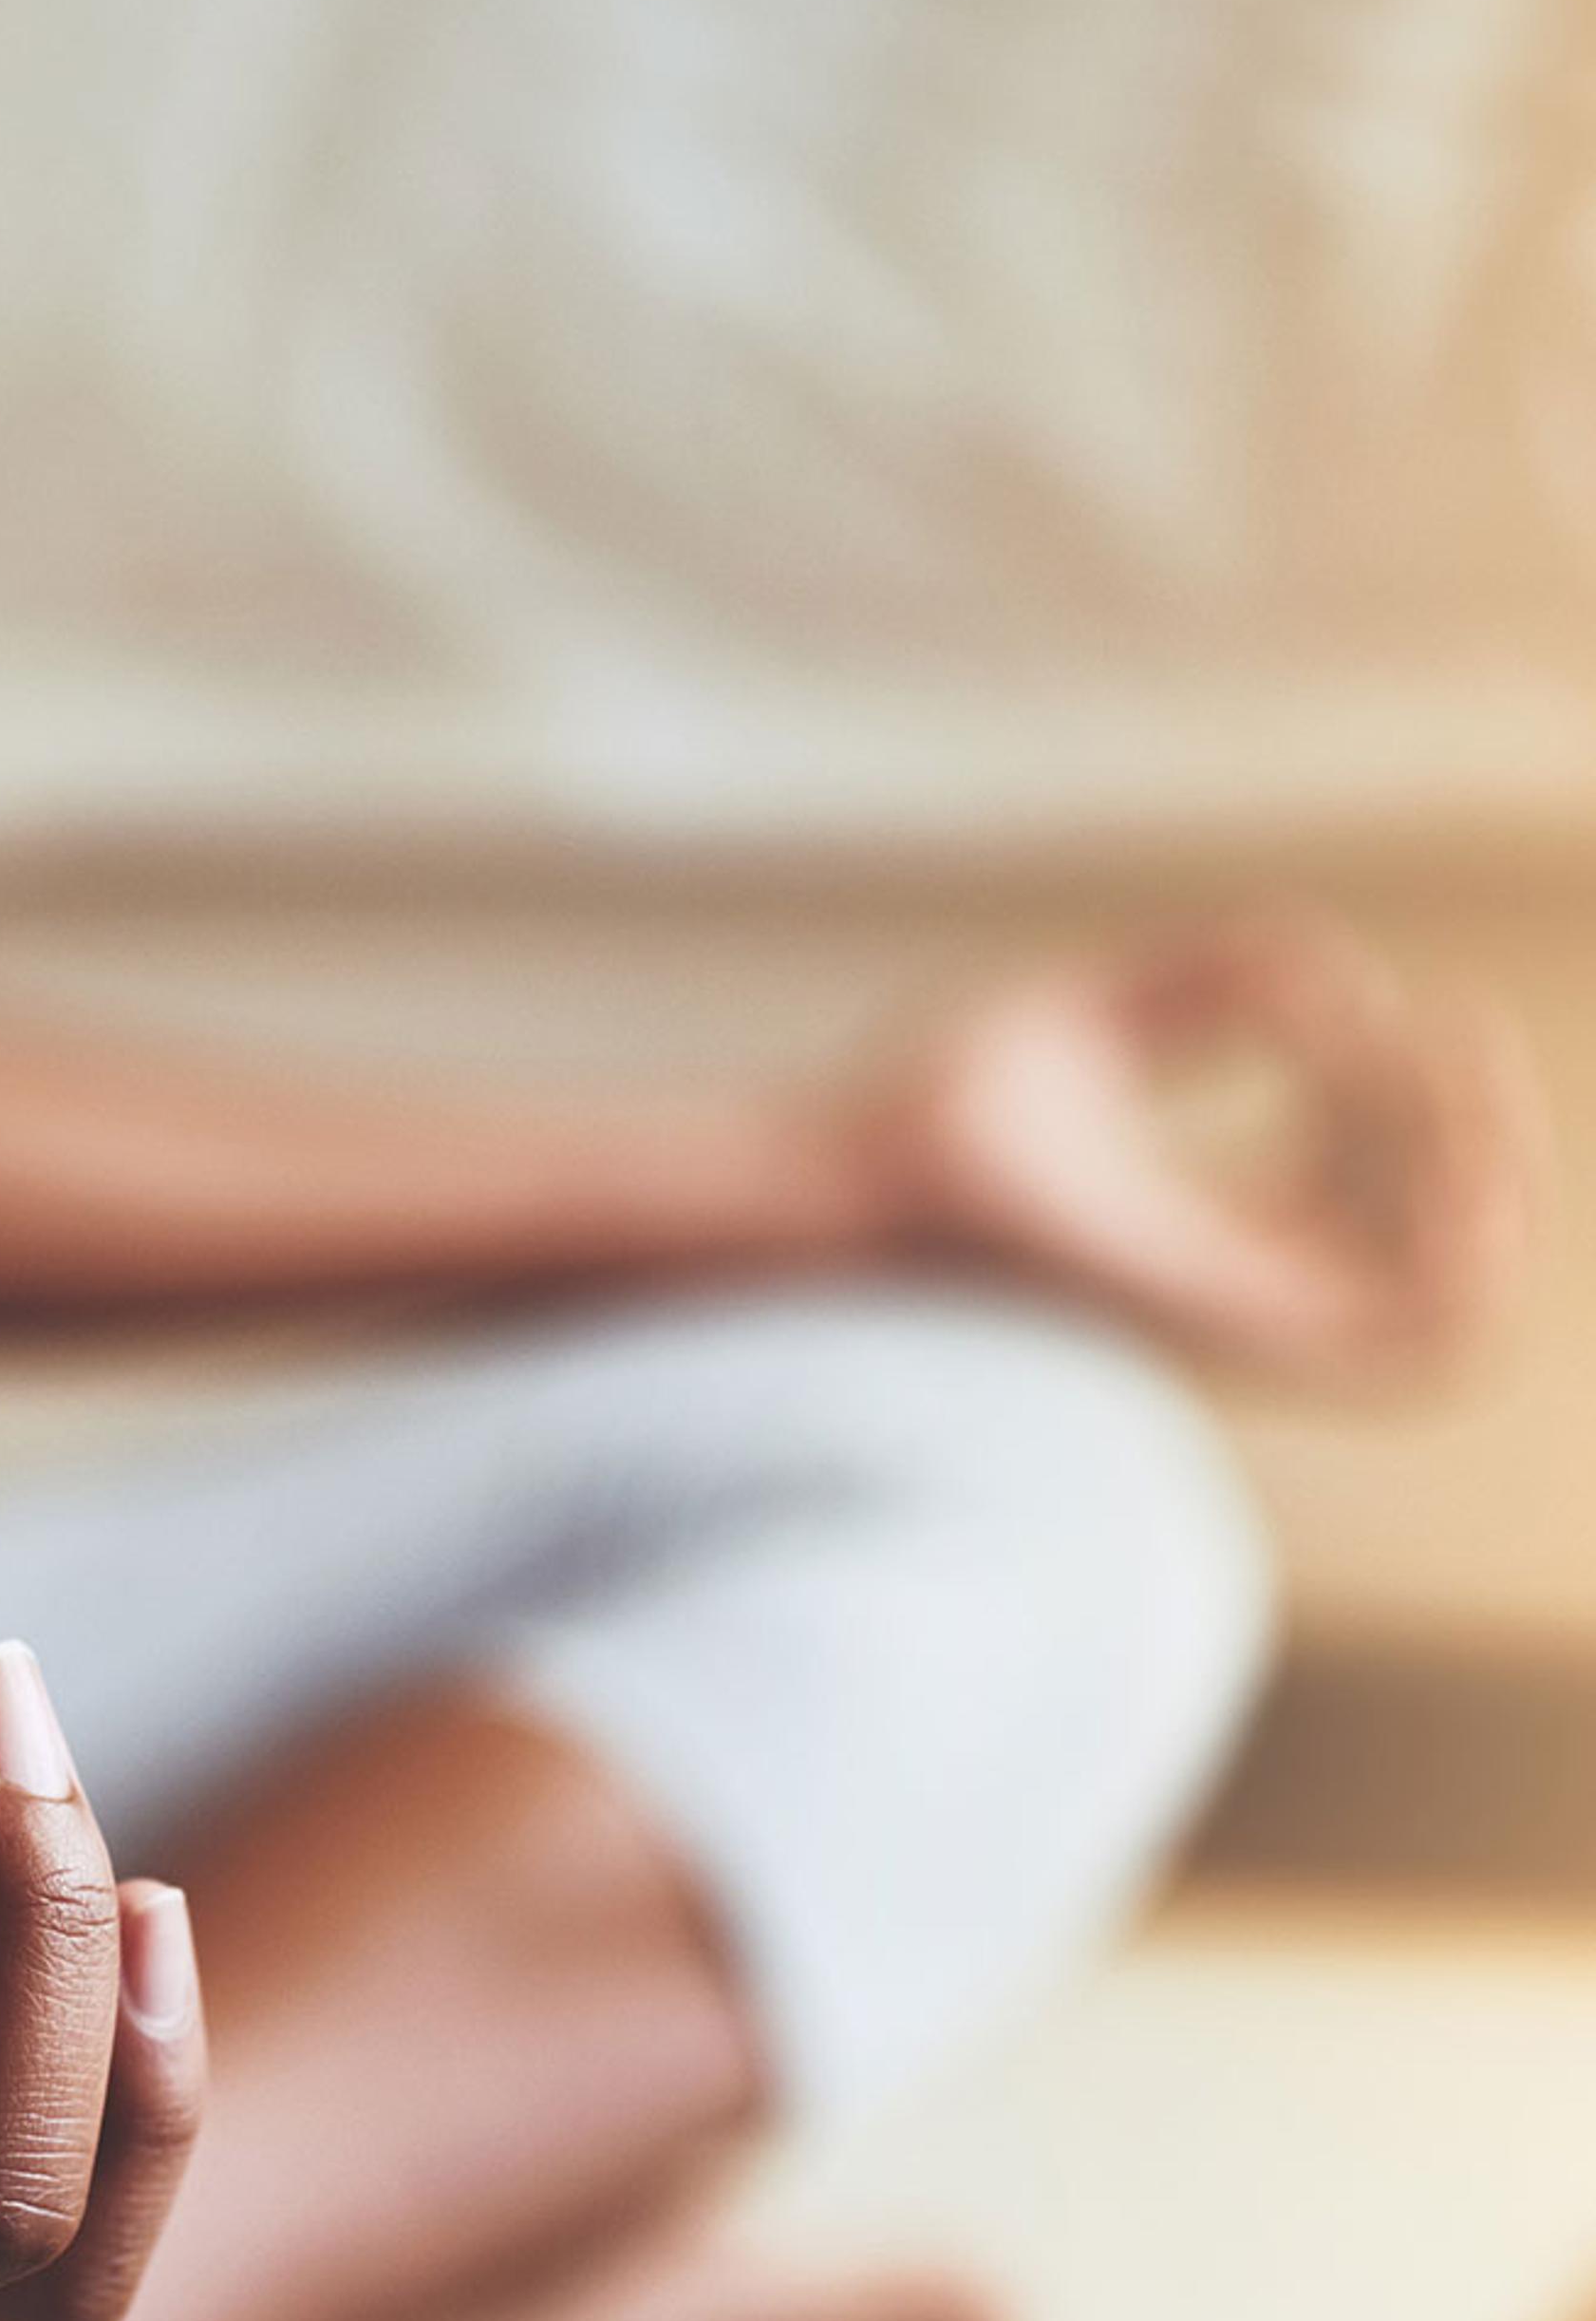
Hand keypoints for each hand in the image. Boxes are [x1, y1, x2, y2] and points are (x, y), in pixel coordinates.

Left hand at [848, 912, 1548, 1381]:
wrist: (835, 1175)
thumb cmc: (922, 1108)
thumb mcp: (1103, 1010)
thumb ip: (1221, 980)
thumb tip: (1342, 992)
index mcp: (1208, 1227)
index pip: (1381, 1198)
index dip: (1435, 1105)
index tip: (1414, 1010)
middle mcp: (1236, 1292)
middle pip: (1439, 1255)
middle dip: (1484, 1139)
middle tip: (1444, 1036)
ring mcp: (1234, 1327)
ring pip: (1455, 1311)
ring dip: (1485, 1184)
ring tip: (1434, 1067)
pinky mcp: (1223, 1336)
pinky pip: (1417, 1339)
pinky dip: (1460, 1234)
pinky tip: (1396, 1108)